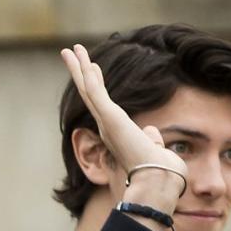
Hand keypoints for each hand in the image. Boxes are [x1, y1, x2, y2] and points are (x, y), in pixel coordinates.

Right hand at [60, 44, 186, 196]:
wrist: (157, 181)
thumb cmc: (159, 172)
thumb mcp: (155, 151)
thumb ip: (152, 140)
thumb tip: (153, 134)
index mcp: (117, 133)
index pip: (103, 104)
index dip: (97, 84)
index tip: (94, 68)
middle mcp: (107, 127)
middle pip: (89, 94)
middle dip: (80, 72)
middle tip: (71, 54)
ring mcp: (106, 122)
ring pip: (88, 89)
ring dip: (79, 67)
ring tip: (70, 48)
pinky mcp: (110, 118)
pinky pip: (94, 91)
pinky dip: (87, 73)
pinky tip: (82, 57)